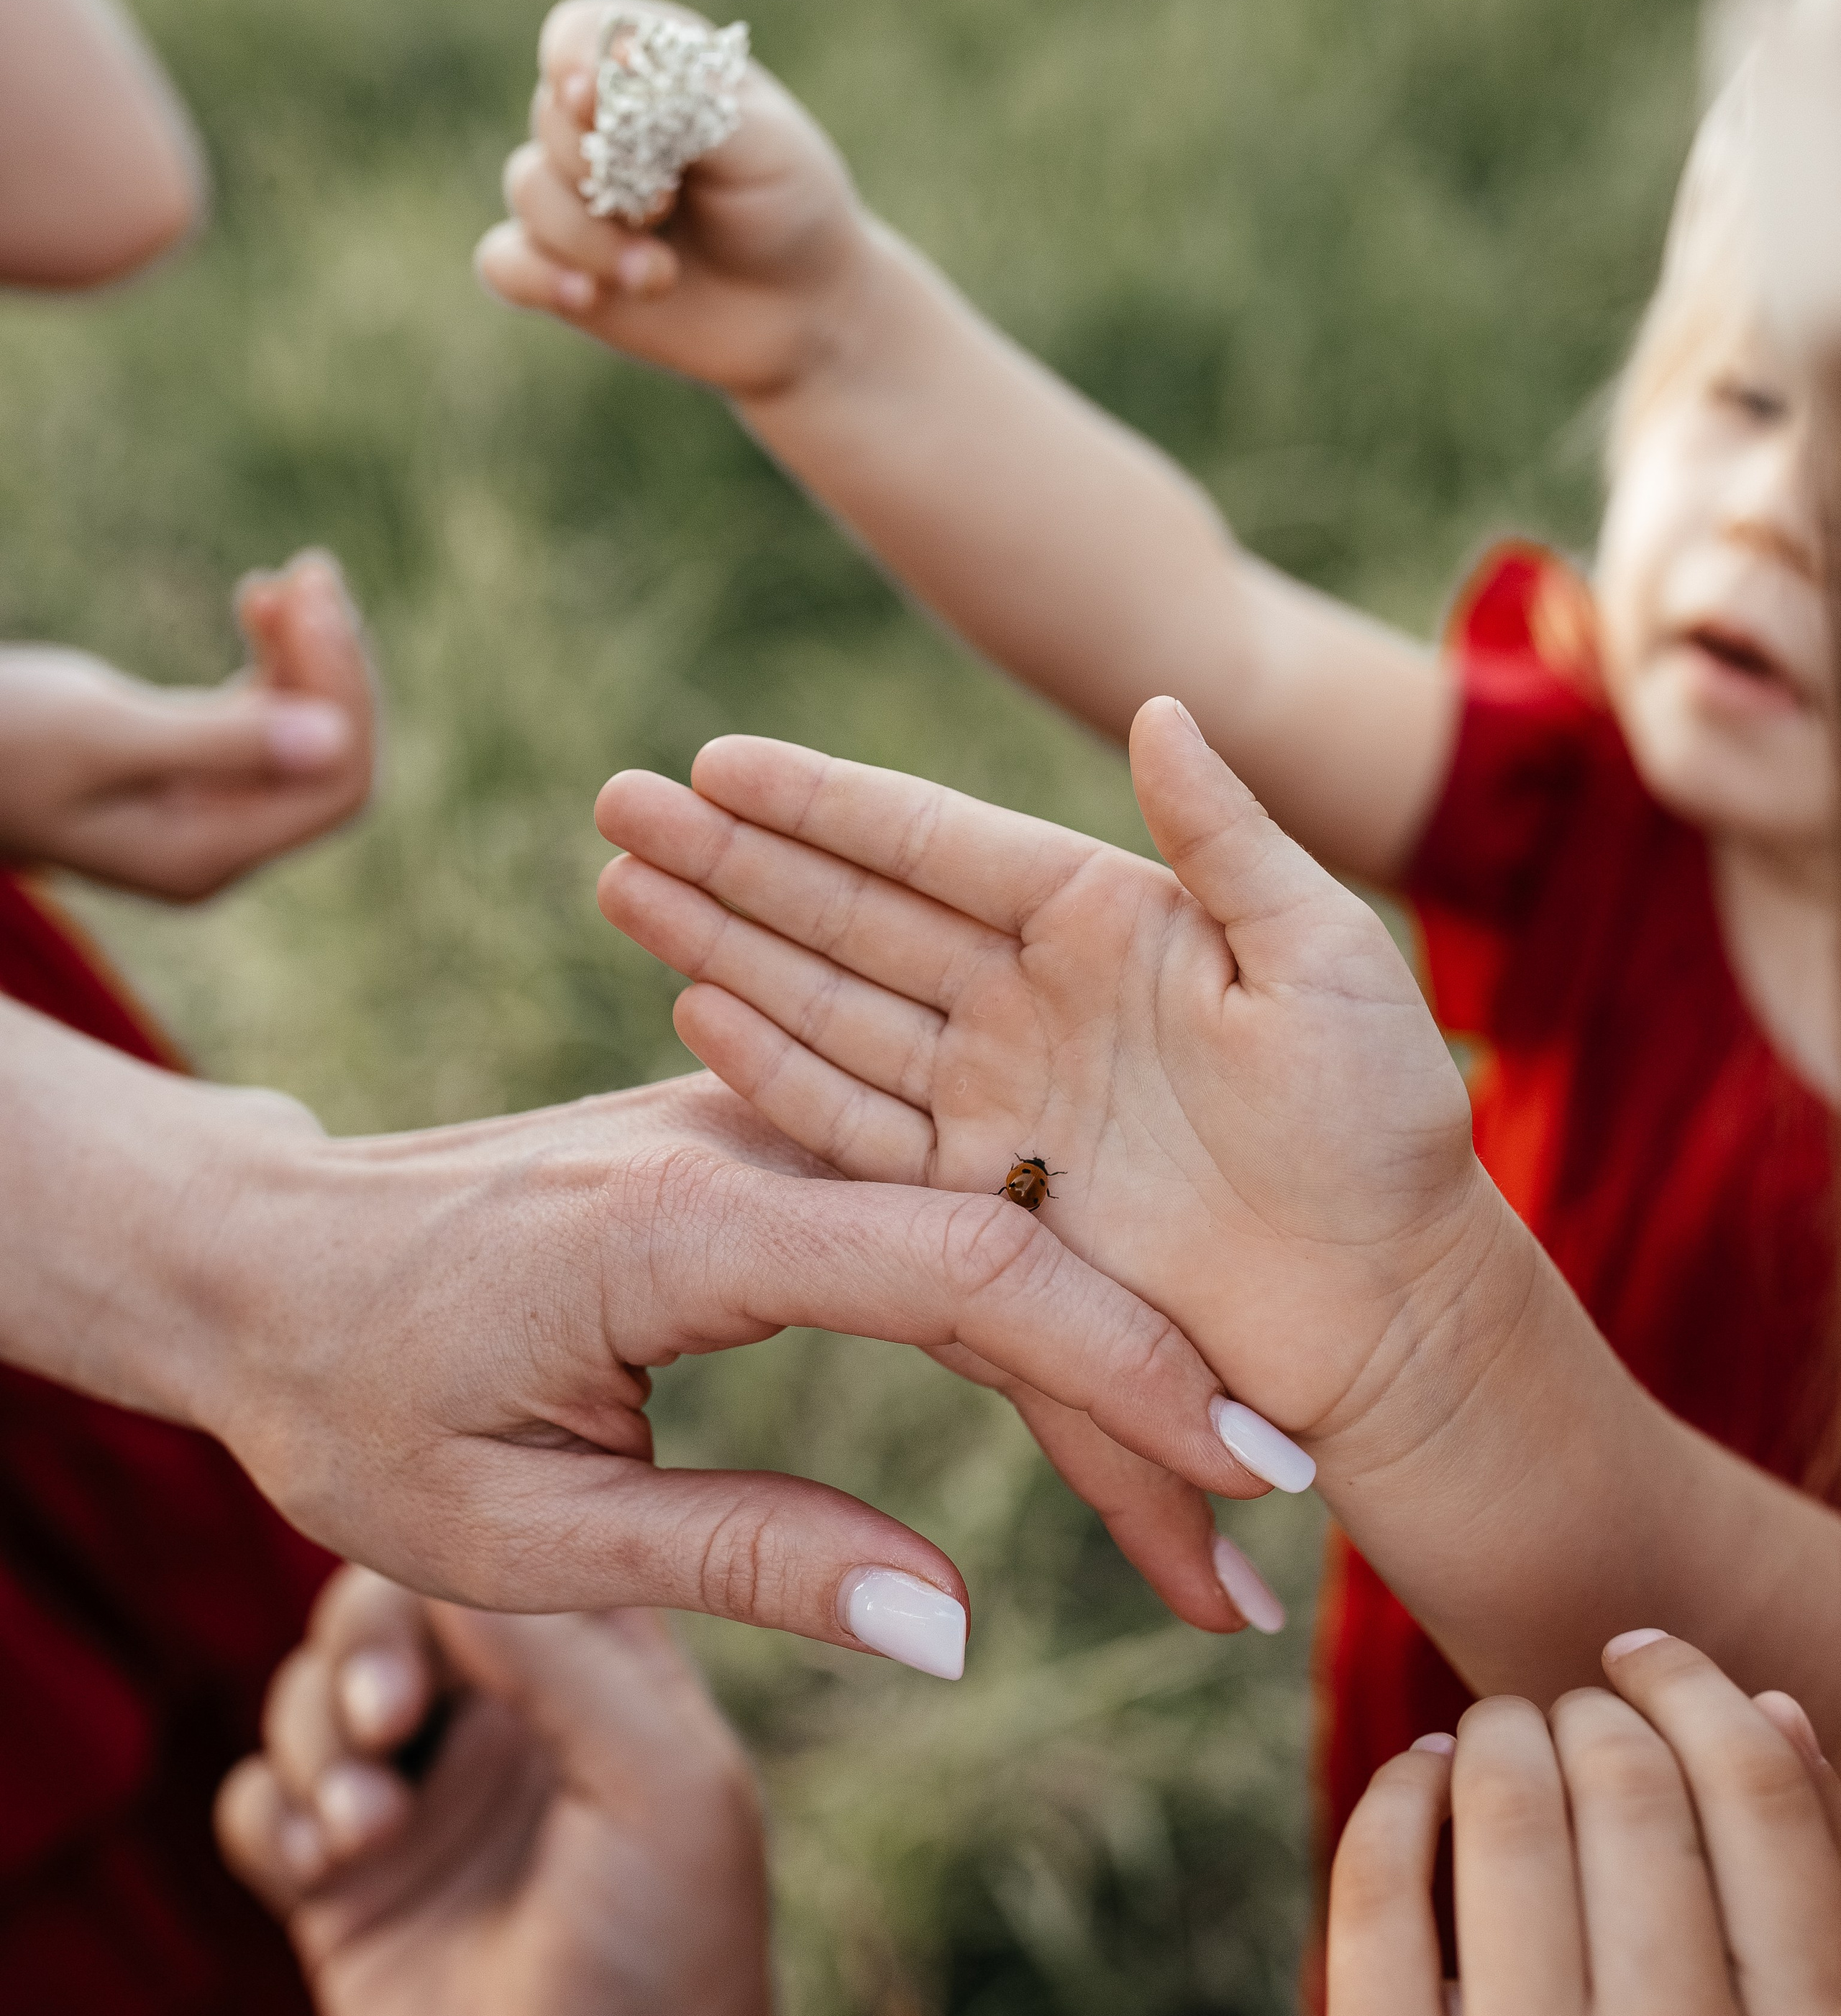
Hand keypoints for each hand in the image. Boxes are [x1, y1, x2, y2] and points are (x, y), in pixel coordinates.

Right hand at [0, 549, 375, 897]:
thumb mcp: (99, 734)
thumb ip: (215, 742)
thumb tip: (336, 740)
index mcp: (205, 854)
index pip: (335, 789)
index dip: (346, 698)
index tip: (311, 606)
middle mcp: (219, 842)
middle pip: (332, 760)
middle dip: (334, 666)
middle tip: (309, 571)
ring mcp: (210, 806)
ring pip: (306, 730)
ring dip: (311, 649)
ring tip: (299, 571)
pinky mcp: (193, 763)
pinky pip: (266, 712)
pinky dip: (277, 656)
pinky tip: (263, 595)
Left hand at [114, 1062, 1268, 1651]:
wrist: (256, 1253)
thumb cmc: (350, 1403)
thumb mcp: (515, 1535)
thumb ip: (741, 1562)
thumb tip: (956, 1627)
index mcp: (681, 1228)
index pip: (969, 1266)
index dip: (1125, 1367)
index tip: (1247, 1471)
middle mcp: (739, 1144)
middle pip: (1011, 1245)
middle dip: (1147, 1389)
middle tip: (1253, 1550)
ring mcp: (751, 1127)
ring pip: (983, 1228)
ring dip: (1098, 1356)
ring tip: (1202, 1496)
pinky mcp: (755, 1148)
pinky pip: (923, 1221)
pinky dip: (1019, 1315)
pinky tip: (1092, 1399)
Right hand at [217, 1568, 870, 2015]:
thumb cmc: (666, 1964)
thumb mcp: (658, 1785)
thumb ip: (569, 1661)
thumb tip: (459, 1556)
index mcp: (599, 1678)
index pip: (505, 1558)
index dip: (453, 1562)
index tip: (434, 1604)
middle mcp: (504, 1724)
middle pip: (387, 1610)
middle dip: (365, 1648)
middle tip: (387, 1722)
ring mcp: (420, 1802)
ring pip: (313, 1696)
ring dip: (317, 1741)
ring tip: (367, 1829)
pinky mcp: (344, 1888)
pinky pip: (261, 1802)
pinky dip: (272, 1816)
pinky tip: (323, 1870)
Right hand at [475, 0, 872, 401]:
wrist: (805, 310)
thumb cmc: (789, 207)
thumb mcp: (763, 145)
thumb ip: (689, 100)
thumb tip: (611, 60)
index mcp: (648, 68)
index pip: (578, 36)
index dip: (579, 67)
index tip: (598, 102)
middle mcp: (598, 126)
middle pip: (548, 118)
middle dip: (601, 168)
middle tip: (667, 204)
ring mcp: (574, 197)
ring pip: (527, 191)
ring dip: (590, 238)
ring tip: (660, 275)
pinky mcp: (561, 269)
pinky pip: (503, 263)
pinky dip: (536, 277)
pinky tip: (588, 297)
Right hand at [594, 699, 1491, 1488]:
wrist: (1386, 1311)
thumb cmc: (1384, 1130)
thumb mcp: (1328, 960)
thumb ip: (1231, 840)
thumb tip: (1160, 704)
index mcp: (1107, 923)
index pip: (934, 843)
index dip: (824, 802)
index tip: (720, 759)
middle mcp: (1031, 1002)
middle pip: (852, 915)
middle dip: (735, 859)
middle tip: (623, 802)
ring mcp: (997, 1103)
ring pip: (830, 1008)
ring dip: (726, 949)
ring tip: (623, 886)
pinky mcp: (981, 1205)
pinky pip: (855, 1127)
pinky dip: (777, 1073)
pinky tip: (695, 1014)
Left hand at [1328, 1638, 1840, 2015]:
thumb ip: (1803, 1872)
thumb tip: (1762, 1703)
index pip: (1757, 1796)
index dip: (1691, 1686)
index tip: (1641, 1656)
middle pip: (1622, 1782)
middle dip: (1579, 1710)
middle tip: (1560, 1717)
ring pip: (1499, 1807)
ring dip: (1491, 1731)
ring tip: (1494, 1739)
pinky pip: (1378, 1880)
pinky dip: (1399, 1789)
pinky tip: (1425, 1779)